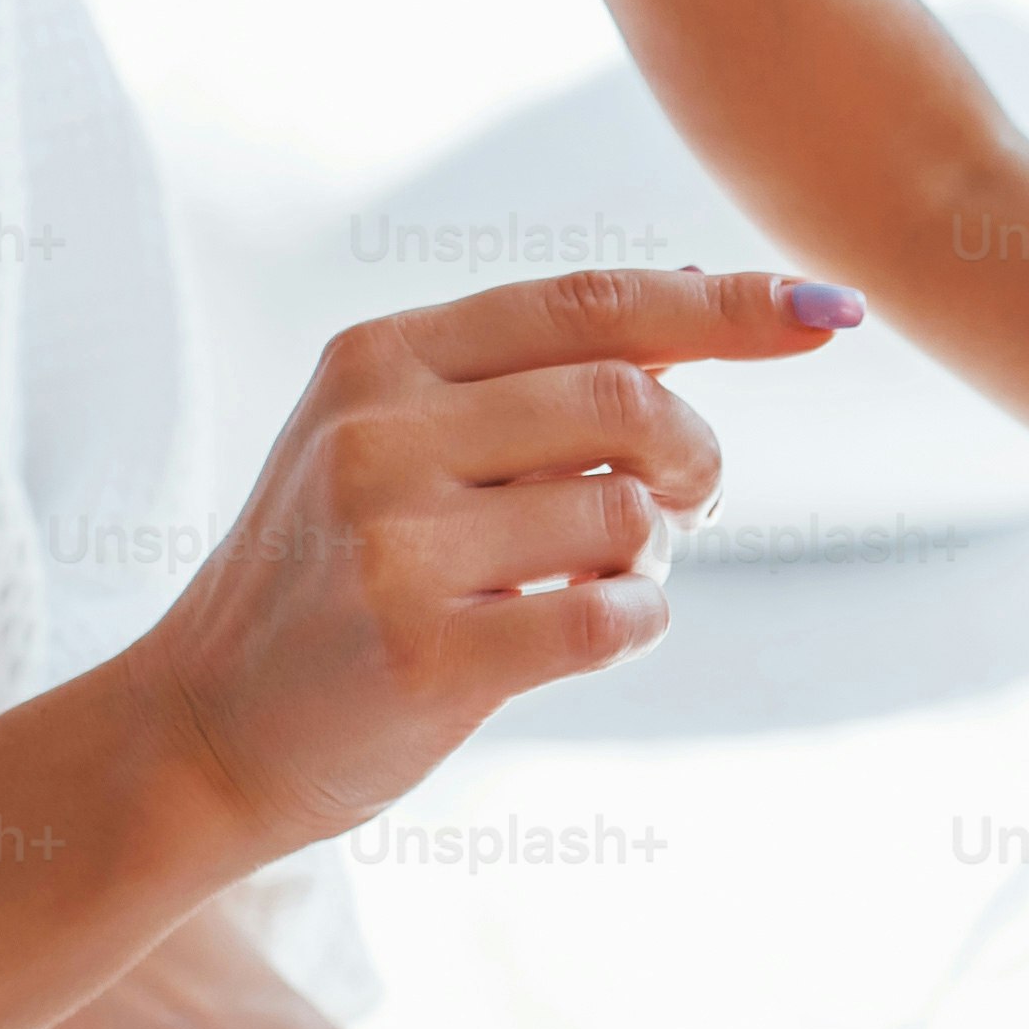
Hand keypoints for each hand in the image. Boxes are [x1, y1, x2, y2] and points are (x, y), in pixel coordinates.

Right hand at [122, 265, 860, 854]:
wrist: (201, 732)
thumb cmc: (328, 583)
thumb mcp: (393, 444)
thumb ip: (531, 379)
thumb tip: (701, 297)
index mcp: (378, 359)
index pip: (589, 303)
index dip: (725, 306)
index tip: (828, 315)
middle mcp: (377, 433)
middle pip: (625, 400)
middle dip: (693, 454)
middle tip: (690, 503)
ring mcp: (393, 542)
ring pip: (623, 511)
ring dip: (653, 551)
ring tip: (602, 576)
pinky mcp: (424, 650)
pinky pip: (610, 614)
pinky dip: (638, 620)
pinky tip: (600, 629)